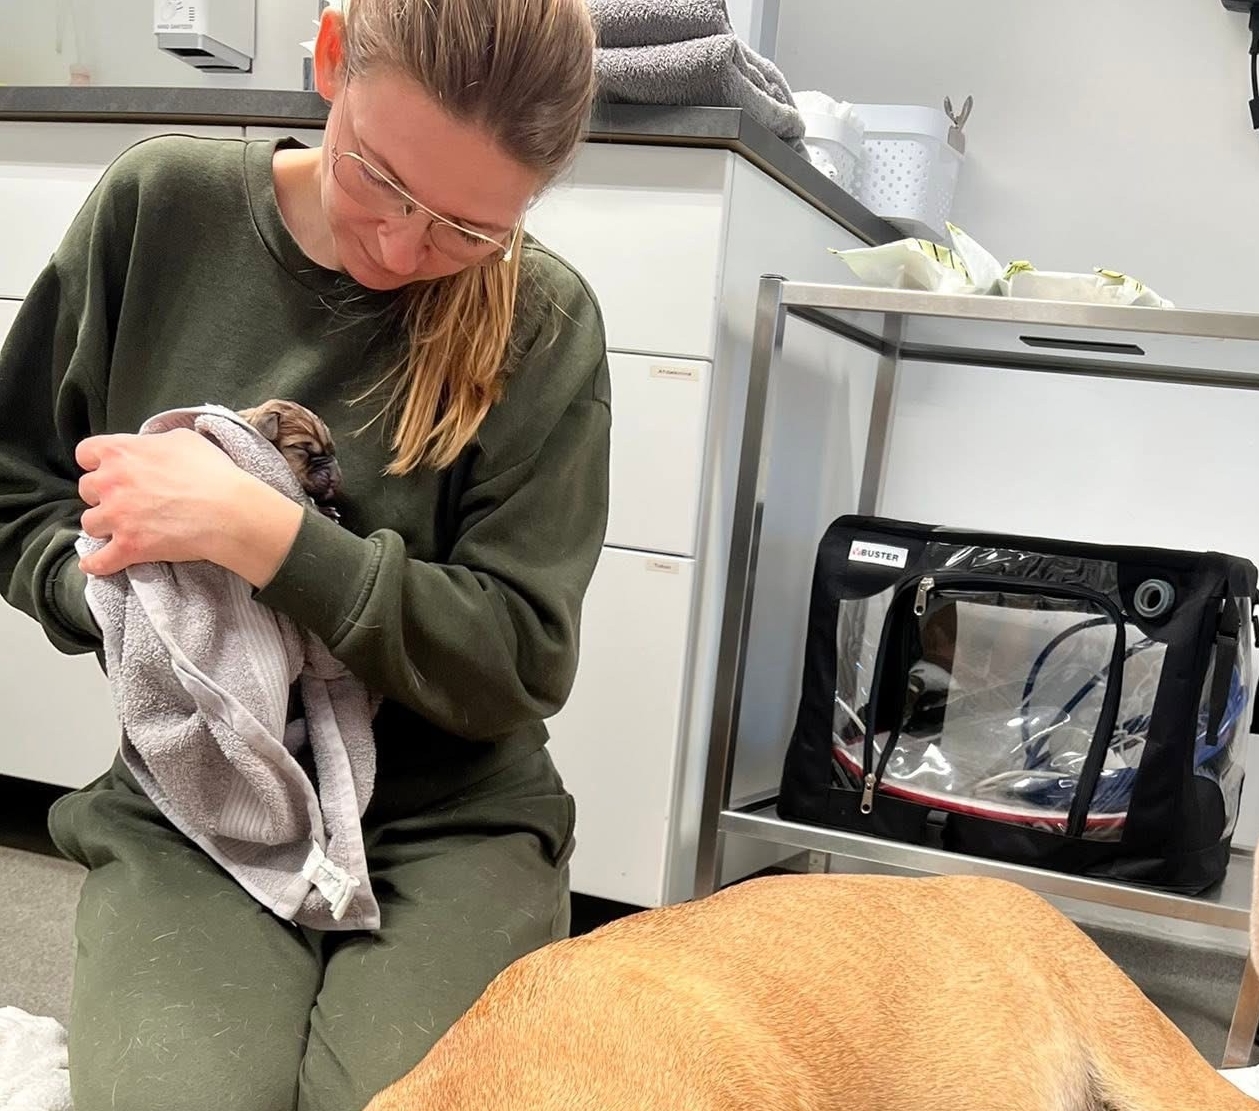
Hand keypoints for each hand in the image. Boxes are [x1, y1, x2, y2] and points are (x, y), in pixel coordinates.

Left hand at [76, 429, 303, 585]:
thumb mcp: (183, 439)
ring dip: (103, 526)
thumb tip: (149, 446)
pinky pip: (98, 561)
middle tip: (123, 499)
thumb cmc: (212, 472)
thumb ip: (154, 441)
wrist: (228, 510)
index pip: (85, 453)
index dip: (95, 462)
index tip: (106, 469)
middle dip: (102, 494)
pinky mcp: (128, 547)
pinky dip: (96, 564)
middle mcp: (110, 483)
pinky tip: (94, 564)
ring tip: (122, 528)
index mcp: (121, 452)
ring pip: (90, 524)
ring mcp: (116, 517)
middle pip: (85, 490)